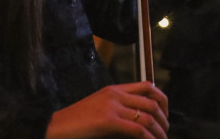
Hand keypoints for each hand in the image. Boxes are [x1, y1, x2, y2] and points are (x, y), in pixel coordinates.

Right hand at [46, 81, 167, 138]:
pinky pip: (137, 130)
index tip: (164, 115)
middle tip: (165, 132)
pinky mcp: (108, 121)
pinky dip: (149, 138)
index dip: (162, 100)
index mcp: (113, 89)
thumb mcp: (99, 110)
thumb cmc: (75, 123)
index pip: (147, 86)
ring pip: (147, 116)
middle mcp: (115, 94)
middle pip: (152, 102)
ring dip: (159, 132)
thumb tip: (136, 121)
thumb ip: (117, 110)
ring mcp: (112, 107)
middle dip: (164, 119)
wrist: (54, 126)